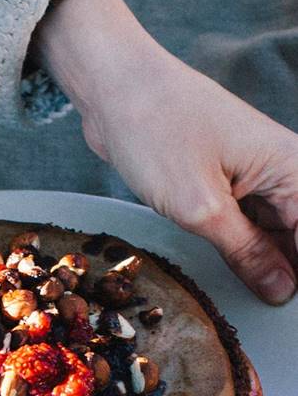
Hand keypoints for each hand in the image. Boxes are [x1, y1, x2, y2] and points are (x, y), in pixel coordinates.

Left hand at [35, 0, 297, 304]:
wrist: (114, 89)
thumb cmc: (156, 131)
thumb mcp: (200, 207)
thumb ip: (245, 252)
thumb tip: (282, 289)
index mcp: (293, 168)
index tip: (287, 305)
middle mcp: (283, 169)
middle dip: (288, 271)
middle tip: (273, 304)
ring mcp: (253, 175)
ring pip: (275, 233)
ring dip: (265, 263)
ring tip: (259, 297)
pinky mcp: (223, 180)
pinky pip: (246, 222)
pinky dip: (242, 247)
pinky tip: (237, 272)